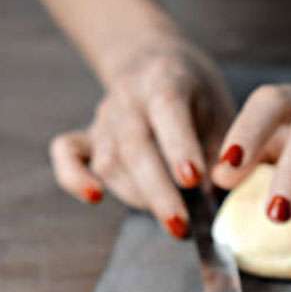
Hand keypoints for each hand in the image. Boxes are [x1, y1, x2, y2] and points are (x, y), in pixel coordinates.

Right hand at [49, 44, 234, 237]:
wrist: (156, 65)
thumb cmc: (199, 98)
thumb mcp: (222, 112)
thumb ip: (222, 149)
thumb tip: (221, 191)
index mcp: (165, 80)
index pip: (167, 110)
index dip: (179, 146)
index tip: (194, 180)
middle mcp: (128, 98)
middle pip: (135, 147)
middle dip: (159, 191)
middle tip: (181, 225)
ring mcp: (104, 118)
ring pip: (110, 161)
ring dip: (138, 196)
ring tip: (175, 224)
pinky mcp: (87, 135)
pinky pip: (66, 154)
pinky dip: (74, 177)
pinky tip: (95, 197)